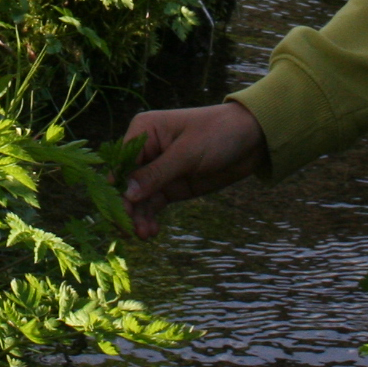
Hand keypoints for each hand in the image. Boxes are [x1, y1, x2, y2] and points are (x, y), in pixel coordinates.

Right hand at [119, 100, 265, 237]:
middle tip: (130, 231)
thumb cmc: (219, 133)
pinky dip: (148, 218)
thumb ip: (157, 173)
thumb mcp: (188, 152)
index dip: (116, 189)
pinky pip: (151, 205)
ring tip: (146, 235)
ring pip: (137, 199)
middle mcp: (146, 150)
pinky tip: (151, 232)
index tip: (117, 214)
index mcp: (144, 131)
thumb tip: (126, 194)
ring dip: (137, 218)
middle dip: (126, 208)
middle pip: (125, 184)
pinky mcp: (169, 185)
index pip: (121, 163)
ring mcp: (157, 169)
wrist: (252, 139)